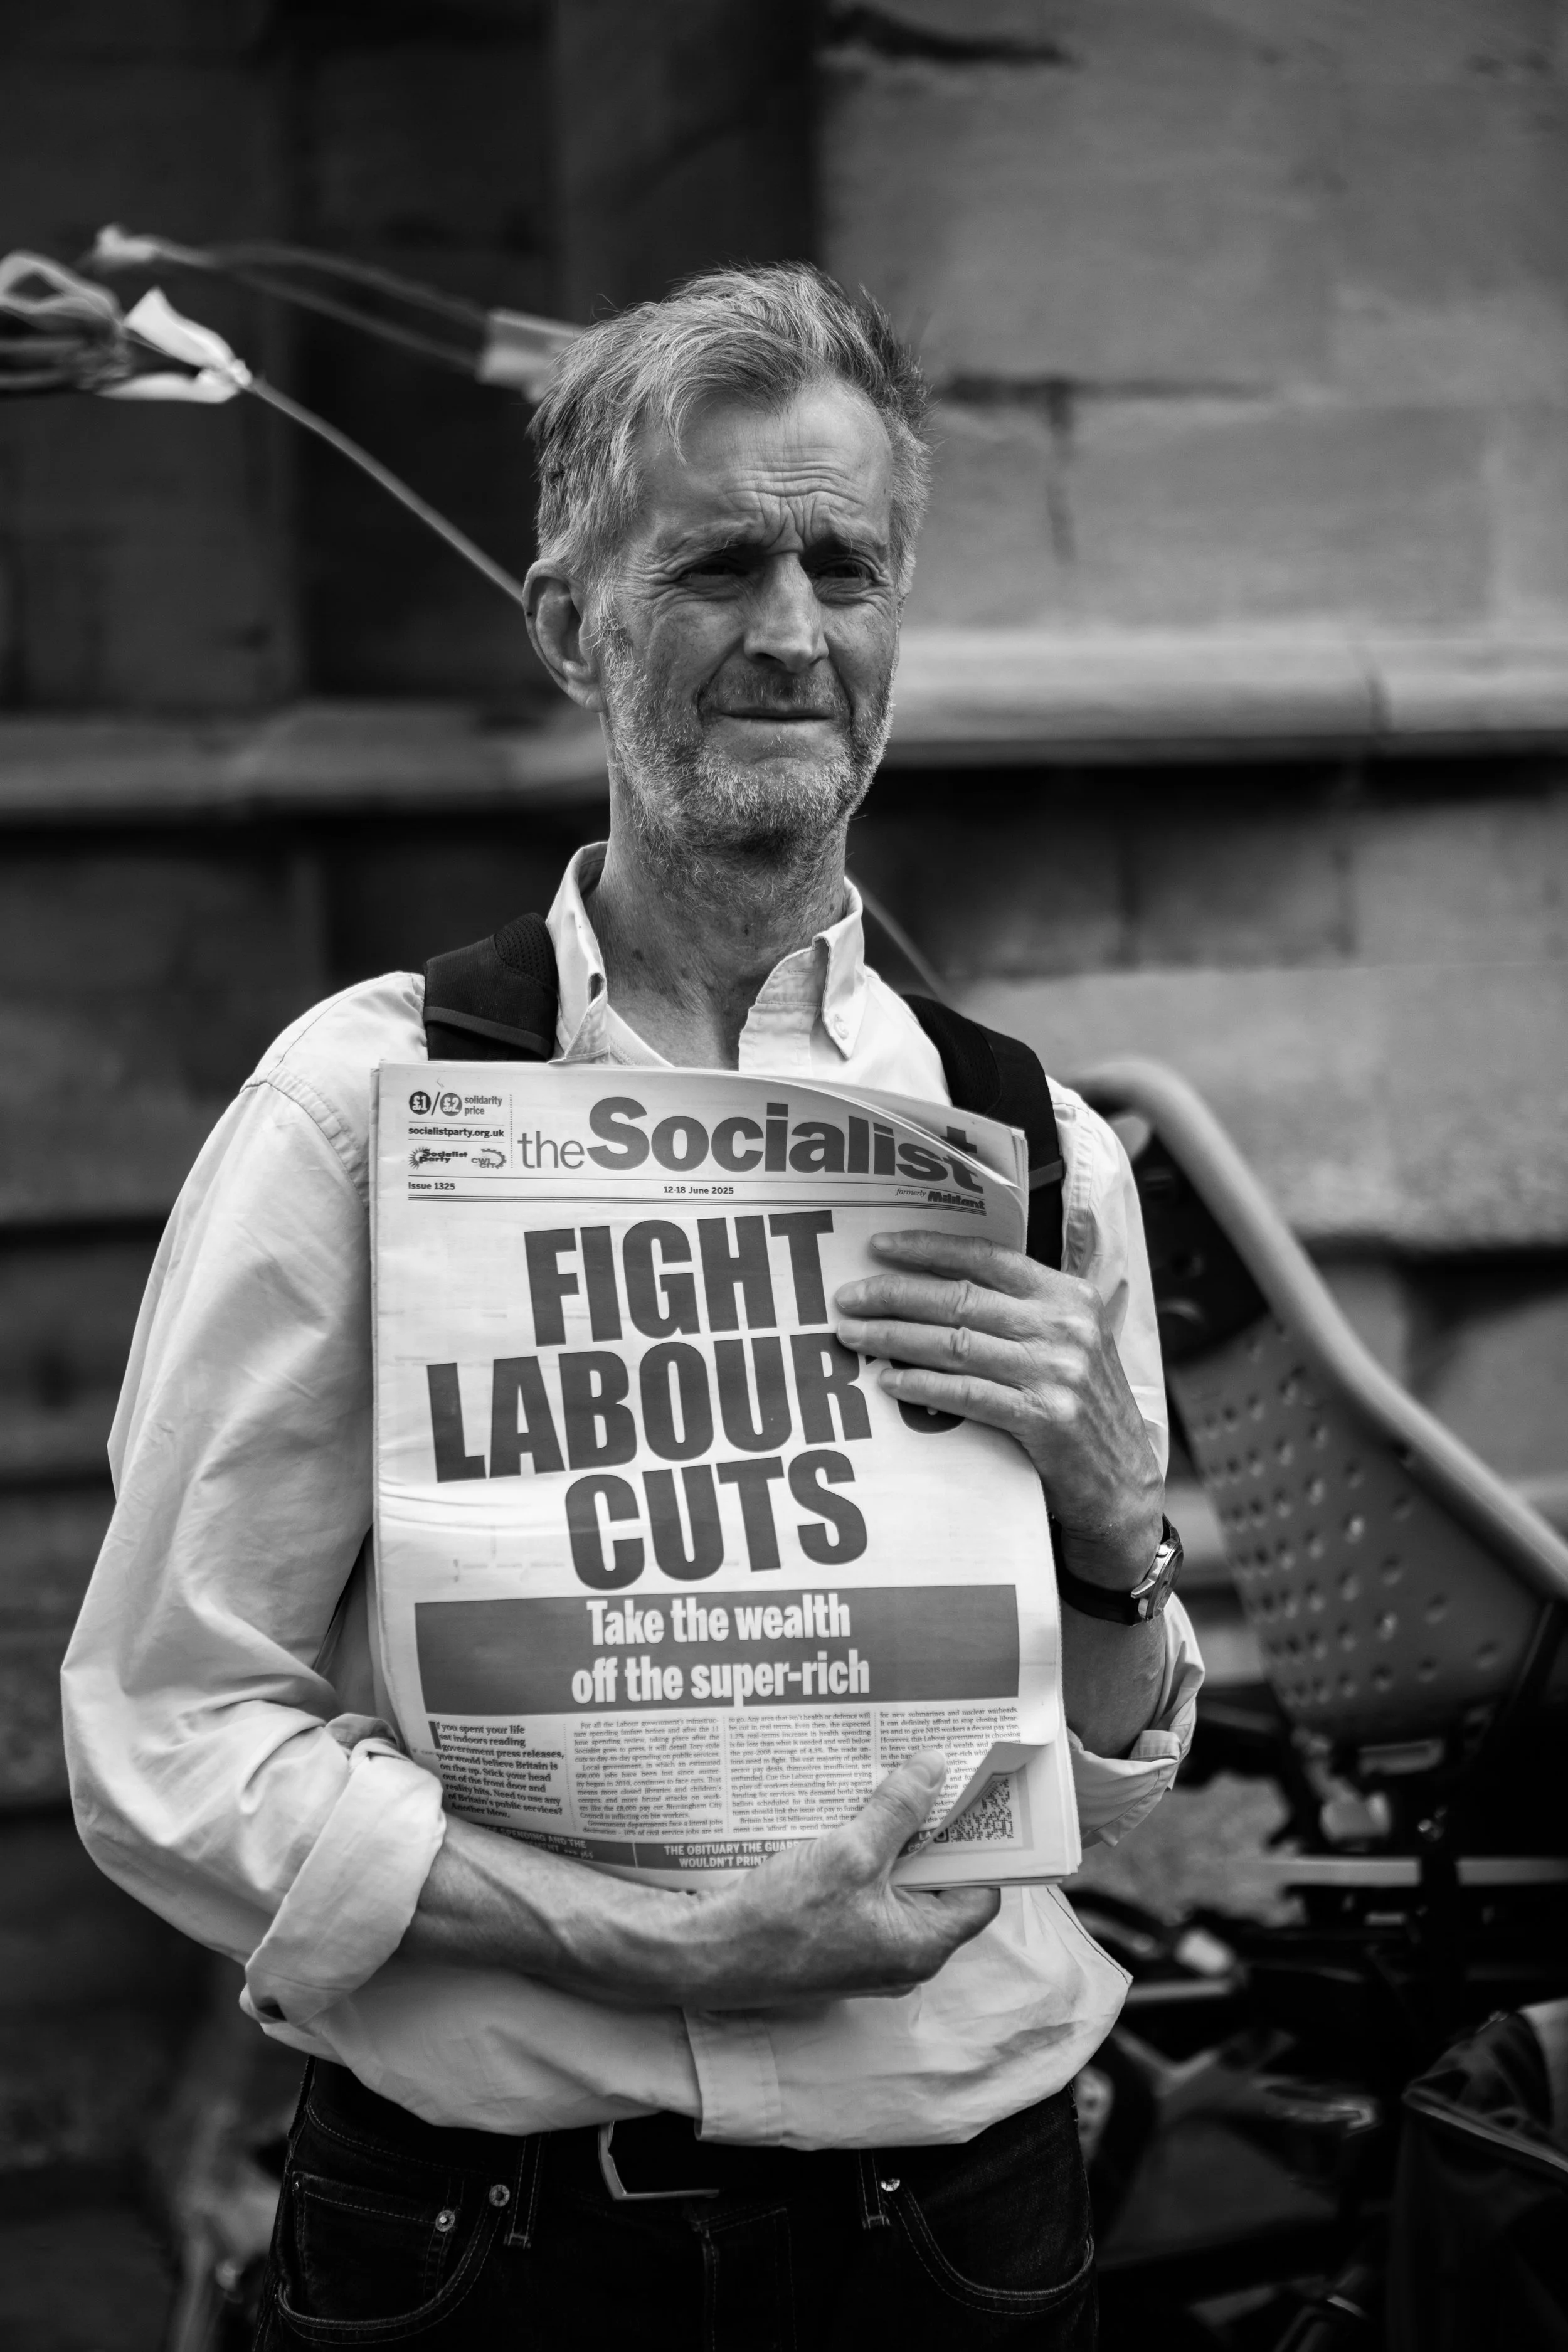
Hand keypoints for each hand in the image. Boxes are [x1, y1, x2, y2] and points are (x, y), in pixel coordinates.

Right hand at [682, 1751, 999, 2007]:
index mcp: (922, 1946)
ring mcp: (868, 1955)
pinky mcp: (837, 1945)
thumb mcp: (850, 1852)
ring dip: (896, 1845)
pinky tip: (851, 1824)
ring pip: (900, 1890)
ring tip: (890, 1794)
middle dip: (934, 1836)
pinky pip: (868, 1898)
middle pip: (939, 1888)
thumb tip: (934, 1768)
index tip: (973, 1802)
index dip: (980, 1848)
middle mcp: (903, 1959)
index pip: (979, 1895)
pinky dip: (867, 1862)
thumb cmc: (784, 1916)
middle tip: (931, 1784)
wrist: (711, 1953)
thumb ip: (898, 1809)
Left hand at [834, 1229, 1163, 1589]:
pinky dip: (921, 1385)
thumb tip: (934, 1289)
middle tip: (848, 1298)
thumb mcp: (1067, 1343)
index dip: (929, 1249)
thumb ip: (1018, 1313)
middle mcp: (1065, 1326)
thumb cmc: (1082, 1408)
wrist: (1124, 1484)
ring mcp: (1057, 1371)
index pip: (988, 1257)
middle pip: (961, 1297)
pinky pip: (966, 1394)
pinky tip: (887, 1381)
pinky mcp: (1045, 1417)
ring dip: (893, 1337)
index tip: (880, 1246)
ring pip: (955, 1342)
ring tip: (852, 1335)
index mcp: (1069, 1295)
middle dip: (894, 1294)